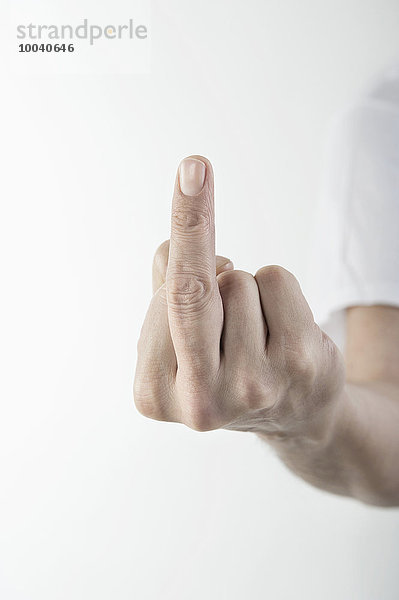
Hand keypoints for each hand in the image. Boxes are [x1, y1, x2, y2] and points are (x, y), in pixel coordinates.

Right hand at [134, 156, 344, 437]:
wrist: (294, 410)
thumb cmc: (223, 362)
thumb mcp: (178, 338)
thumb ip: (164, 288)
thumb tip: (178, 247)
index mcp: (155, 393)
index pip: (156, 304)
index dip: (180, 241)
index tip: (187, 172)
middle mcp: (201, 401)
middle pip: (189, 292)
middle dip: (190, 223)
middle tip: (194, 166)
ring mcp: (253, 386)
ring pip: (237, 281)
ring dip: (242, 288)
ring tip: (251, 329)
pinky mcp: (298, 365)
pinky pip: (275, 279)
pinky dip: (276, 288)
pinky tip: (278, 328)